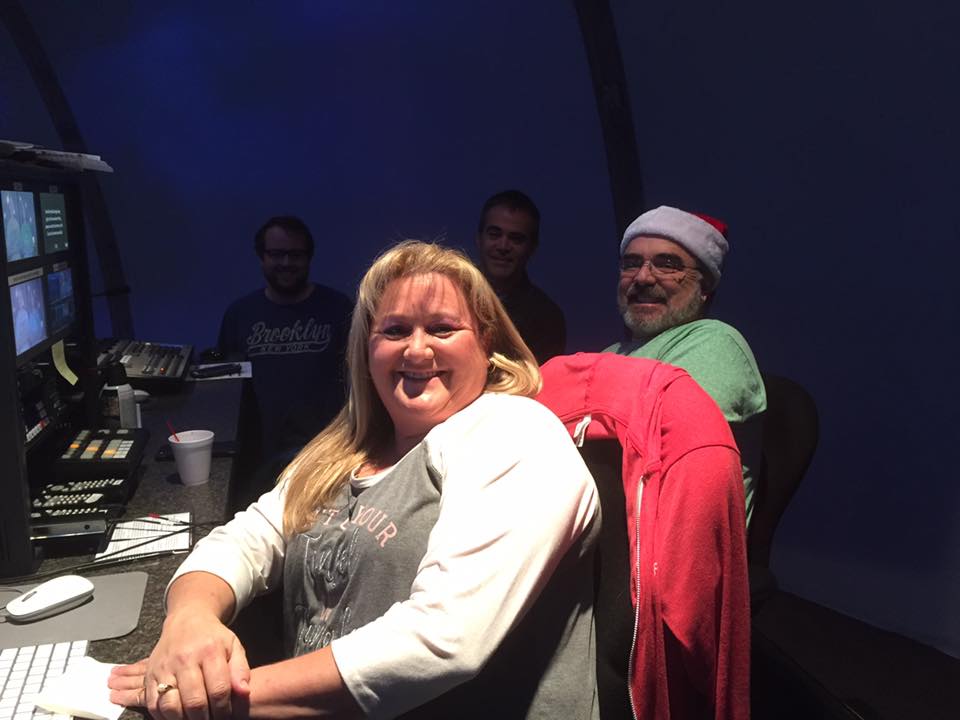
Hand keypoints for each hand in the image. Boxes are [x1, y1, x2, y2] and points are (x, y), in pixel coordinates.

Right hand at [110, 609, 250, 718]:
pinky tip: (177, 716)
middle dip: (205, 719)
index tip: (226, 715)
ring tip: (194, 719)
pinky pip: (154, 704)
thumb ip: (241, 670)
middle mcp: (185, 659)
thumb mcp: (233, 646)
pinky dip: (164, 717)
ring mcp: (165, 668)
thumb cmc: (213, 637)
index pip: (218, 690)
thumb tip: (244, 693)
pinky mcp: (150, 676)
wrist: (186, 621)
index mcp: (209, 651)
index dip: (224, 709)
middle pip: (194, 701)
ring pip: (170, 706)